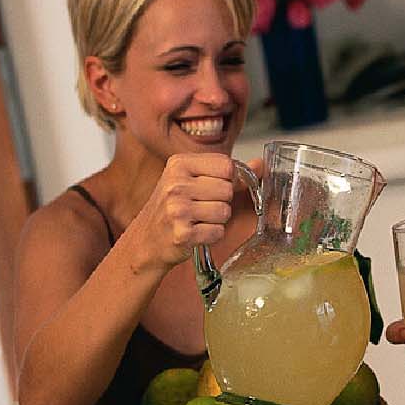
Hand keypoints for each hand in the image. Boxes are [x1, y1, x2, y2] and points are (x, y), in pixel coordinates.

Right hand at [125, 153, 236, 269]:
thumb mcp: (192, 181)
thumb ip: (226, 173)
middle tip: (201, 207)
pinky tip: (195, 233)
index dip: (227, 179)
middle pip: (228, 189)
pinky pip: (218, 232)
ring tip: (198, 220)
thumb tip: (260, 165)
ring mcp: (177, 209)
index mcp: (179, 164)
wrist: (145, 240)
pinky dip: (211, 236)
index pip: (226, 165)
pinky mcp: (182, 234)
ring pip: (225, 212)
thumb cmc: (170, 208)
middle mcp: (176, 184)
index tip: (213, 187)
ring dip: (217, 220)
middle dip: (222, 202)